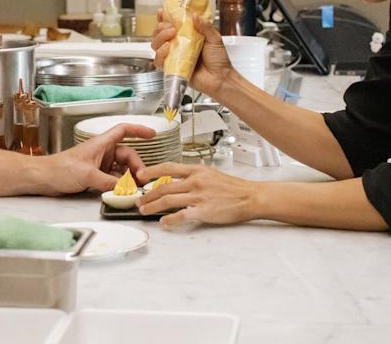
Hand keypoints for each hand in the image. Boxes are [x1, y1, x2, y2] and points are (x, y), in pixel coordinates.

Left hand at [46, 124, 155, 193]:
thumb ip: (108, 183)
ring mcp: (99, 164)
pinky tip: (124, 192)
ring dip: (129, 178)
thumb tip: (126, 190)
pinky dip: (120, 185)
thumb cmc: (59, 169)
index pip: (123, 130)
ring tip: (135, 189)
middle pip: (128, 155)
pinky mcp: (96, 175)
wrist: (43, 178)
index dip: (139, 130)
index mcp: (100, 144)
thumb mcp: (87, 175)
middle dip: (137, 167)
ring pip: (122, 169)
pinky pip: (114, 178)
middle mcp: (102, 152)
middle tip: (143, 180)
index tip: (152, 135)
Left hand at [136, 162, 257, 227]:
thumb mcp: (210, 174)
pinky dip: (169, 220)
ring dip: (153, 206)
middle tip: (139, 200)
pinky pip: (181, 215)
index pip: (168, 167)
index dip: (151, 171)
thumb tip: (177, 179)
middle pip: (164, 186)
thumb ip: (193, 175)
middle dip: (148, 194)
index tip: (140, 174)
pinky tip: (164, 223)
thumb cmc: (232, 187)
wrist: (250, 197)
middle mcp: (195, 181)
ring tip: (144, 210)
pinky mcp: (204, 211)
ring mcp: (199, 196)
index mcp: (196, 170)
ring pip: (168, 200)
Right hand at [152, 9, 233, 95]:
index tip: (162, 13)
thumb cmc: (218, 60)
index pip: (169, 25)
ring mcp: (173, 57)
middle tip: (171, 26)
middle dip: (161, 27)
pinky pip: (158, 61)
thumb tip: (195, 15)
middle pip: (159, 34)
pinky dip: (160, 54)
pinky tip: (168, 49)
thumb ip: (205, 26)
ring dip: (160, 37)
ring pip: (156, 45)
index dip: (163, 19)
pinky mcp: (171, 68)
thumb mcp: (214, 39)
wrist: (220, 78)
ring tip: (171, 35)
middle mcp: (177, 45)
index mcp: (186, 36)